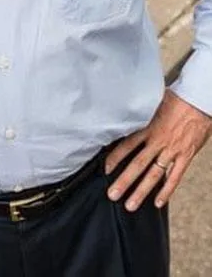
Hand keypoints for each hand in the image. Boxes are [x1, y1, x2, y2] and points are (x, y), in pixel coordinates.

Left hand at [105, 89, 211, 211]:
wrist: (198, 99)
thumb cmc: (177, 98)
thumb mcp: (153, 102)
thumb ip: (141, 113)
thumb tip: (125, 112)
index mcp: (148, 127)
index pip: (127, 145)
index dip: (115, 158)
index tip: (105, 169)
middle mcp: (158, 141)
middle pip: (137, 164)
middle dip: (124, 181)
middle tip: (112, 194)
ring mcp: (172, 150)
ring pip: (154, 175)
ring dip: (141, 191)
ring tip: (130, 204)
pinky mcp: (185, 156)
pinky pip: (175, 177)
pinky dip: (167, 190)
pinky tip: (158, 202)